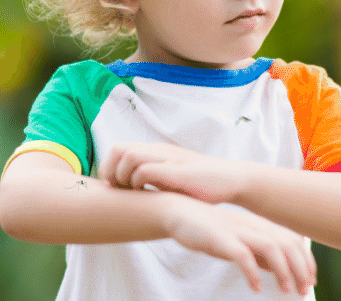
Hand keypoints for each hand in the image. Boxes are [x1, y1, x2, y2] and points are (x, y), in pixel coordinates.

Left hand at [98, 142, 246, 204]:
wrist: (232, 179)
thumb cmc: (201, 183)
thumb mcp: (172, 178)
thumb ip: (153, 179)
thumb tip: (130, 191)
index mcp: (156, 151)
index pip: (119, 148)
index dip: (108, 166)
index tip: (113, 186)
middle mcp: (160, 150)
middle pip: (119, 149)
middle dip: (109, 170)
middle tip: (117, 189)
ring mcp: (169, 158)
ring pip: (130, 156)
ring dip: (122, 175)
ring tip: (130, 191)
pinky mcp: (178, 171)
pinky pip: (147, 170)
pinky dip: (139, 182)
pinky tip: (146, 194)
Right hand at [164, 199, 317, 295]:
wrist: (179, 212)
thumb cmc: (211, 230)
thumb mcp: (240, 242)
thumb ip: (259, 254)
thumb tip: (277, 270)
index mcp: (260, 225)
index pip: (292, 240)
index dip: (305, 260)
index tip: (310, 280)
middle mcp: (253, 225)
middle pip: (287, 243)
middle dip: (300, 267)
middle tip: (303, 290)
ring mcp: (238, 230)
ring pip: (270, 246)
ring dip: (282, 269)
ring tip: (286, 289)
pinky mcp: (220, 238)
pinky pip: (242, 255)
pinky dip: (252, 271)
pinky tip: (255, 287)